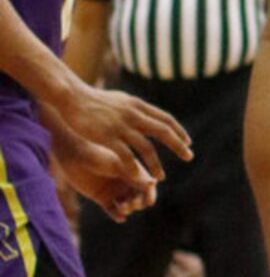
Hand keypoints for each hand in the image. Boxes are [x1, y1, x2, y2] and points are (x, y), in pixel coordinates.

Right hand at [51, 75, 190, 181]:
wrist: (72, 97)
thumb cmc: (93, 101)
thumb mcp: (119, 100)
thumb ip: (133, 108)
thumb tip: (144, 112)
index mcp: (137, 105)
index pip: (165, 118)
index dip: (179, 131)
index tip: (188, 142)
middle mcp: (133, 114)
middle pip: (162, 131)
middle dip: (178, 145)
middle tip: (189, 157)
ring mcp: (121, 125)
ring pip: (146, 147)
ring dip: (155, 164)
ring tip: (160, 178)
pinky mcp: (108, 136)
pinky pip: (125, 156)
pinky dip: (133, 169)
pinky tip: (137, 178)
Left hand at [52, 126, 157, 222]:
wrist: (75, 156)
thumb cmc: (98, 156)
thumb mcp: (118, 165)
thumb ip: (134, 175)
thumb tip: (152, 183)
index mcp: (132, 169)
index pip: (147, 184)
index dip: (150, 194)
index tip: (149, 202)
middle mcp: (124, 180)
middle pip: (138, 197)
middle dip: (139, 203)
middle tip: (133, 204)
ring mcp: (113, 190)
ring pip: (127, 205)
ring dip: (129, 209)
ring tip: (123, 207)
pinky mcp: (101, 198)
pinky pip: (113, 210)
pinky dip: (118, 216)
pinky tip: (120, 217)